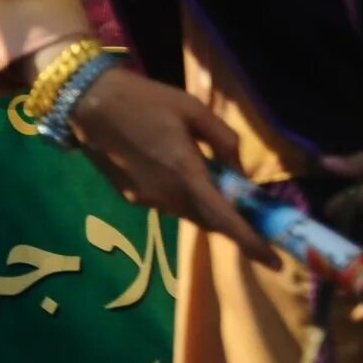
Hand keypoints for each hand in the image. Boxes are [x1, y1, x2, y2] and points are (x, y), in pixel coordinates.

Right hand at [65, 66, 278, 266]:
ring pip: (187, 212)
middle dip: (231, 220)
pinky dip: (178, 195)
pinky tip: (168, 167)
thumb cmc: (143, 99)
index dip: (253, 244)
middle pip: (210, 221)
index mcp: (186, 174)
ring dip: (203, 204)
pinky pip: (166, 204)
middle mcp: (167, 196)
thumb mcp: (193, 108)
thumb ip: (224, 140)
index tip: (276, 262)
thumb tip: (238, 169)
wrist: (86, 100)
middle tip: (246, 208)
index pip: (226, 221)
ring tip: (202, 176)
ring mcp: (146, 199)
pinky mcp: (129, 197)